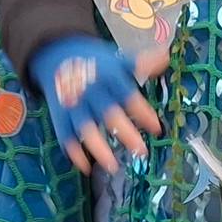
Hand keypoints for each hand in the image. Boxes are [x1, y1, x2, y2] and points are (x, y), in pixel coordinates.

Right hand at [27, 36, 162, 175]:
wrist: (56, 55)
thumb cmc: (95, 62)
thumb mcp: (118, 59)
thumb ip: (141, 62)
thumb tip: (165, 57)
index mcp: (108, 76)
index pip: (127, 95)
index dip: (142, 112)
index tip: (157, 128)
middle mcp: (91, 91)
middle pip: (108, 113)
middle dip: (125, 132)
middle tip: (142, 151)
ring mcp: (73, 104)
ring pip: (85, 128)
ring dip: (98, 148)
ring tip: (113, 166)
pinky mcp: (60, 115)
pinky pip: (65, 135)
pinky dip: (73, 152)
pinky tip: (86, 167)